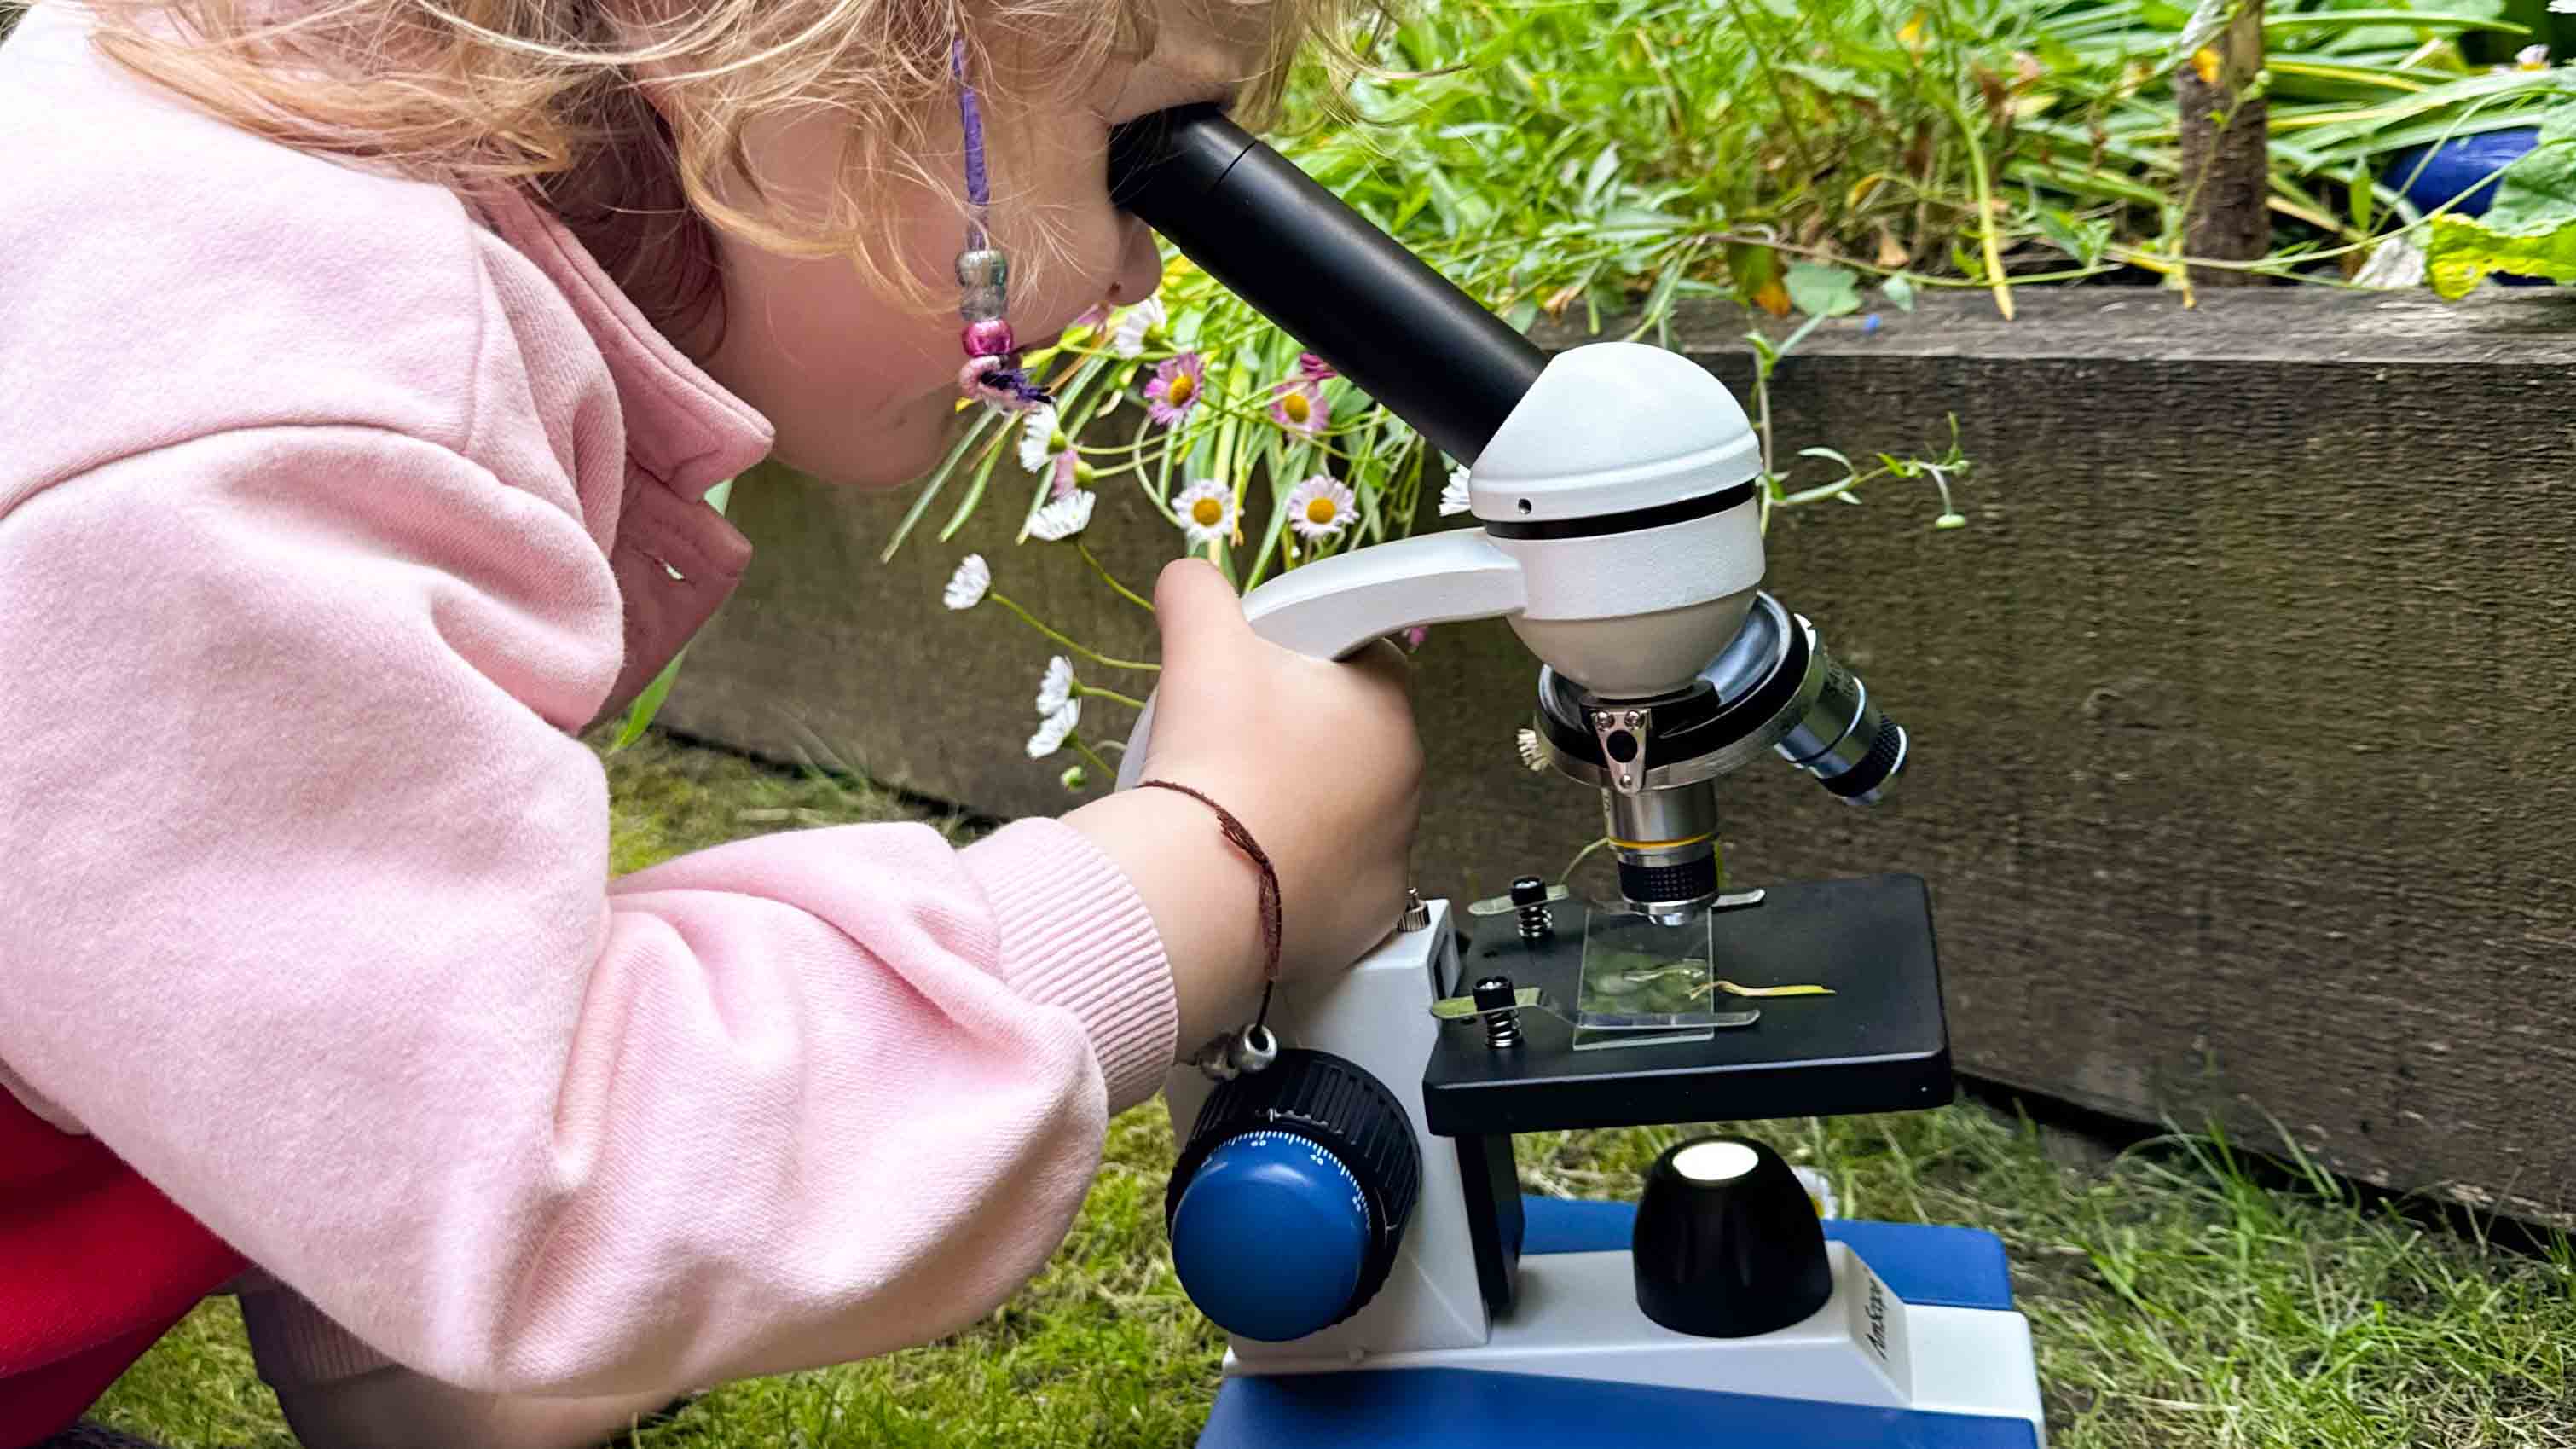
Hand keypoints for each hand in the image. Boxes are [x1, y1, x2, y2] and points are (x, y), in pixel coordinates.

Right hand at [1065, 559, 1423, 1050]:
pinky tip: (1253, 865)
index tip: (1261, 679)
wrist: (1203, 889)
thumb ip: (1198, 593)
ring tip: (1235, 810)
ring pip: (1343, 810)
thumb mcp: (1200, 646)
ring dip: (1299, 806)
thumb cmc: (1217, 762)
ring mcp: (1396, 851)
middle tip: (1233, 746)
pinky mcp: (1372, 914)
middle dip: (1298, 738)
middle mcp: (1409, 777)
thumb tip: (1188, 578)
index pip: (1363, 657)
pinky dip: (1301, 873)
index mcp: (1388, 701)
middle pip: (1349, 737)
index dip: (1308, 660)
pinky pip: (1337, 880)